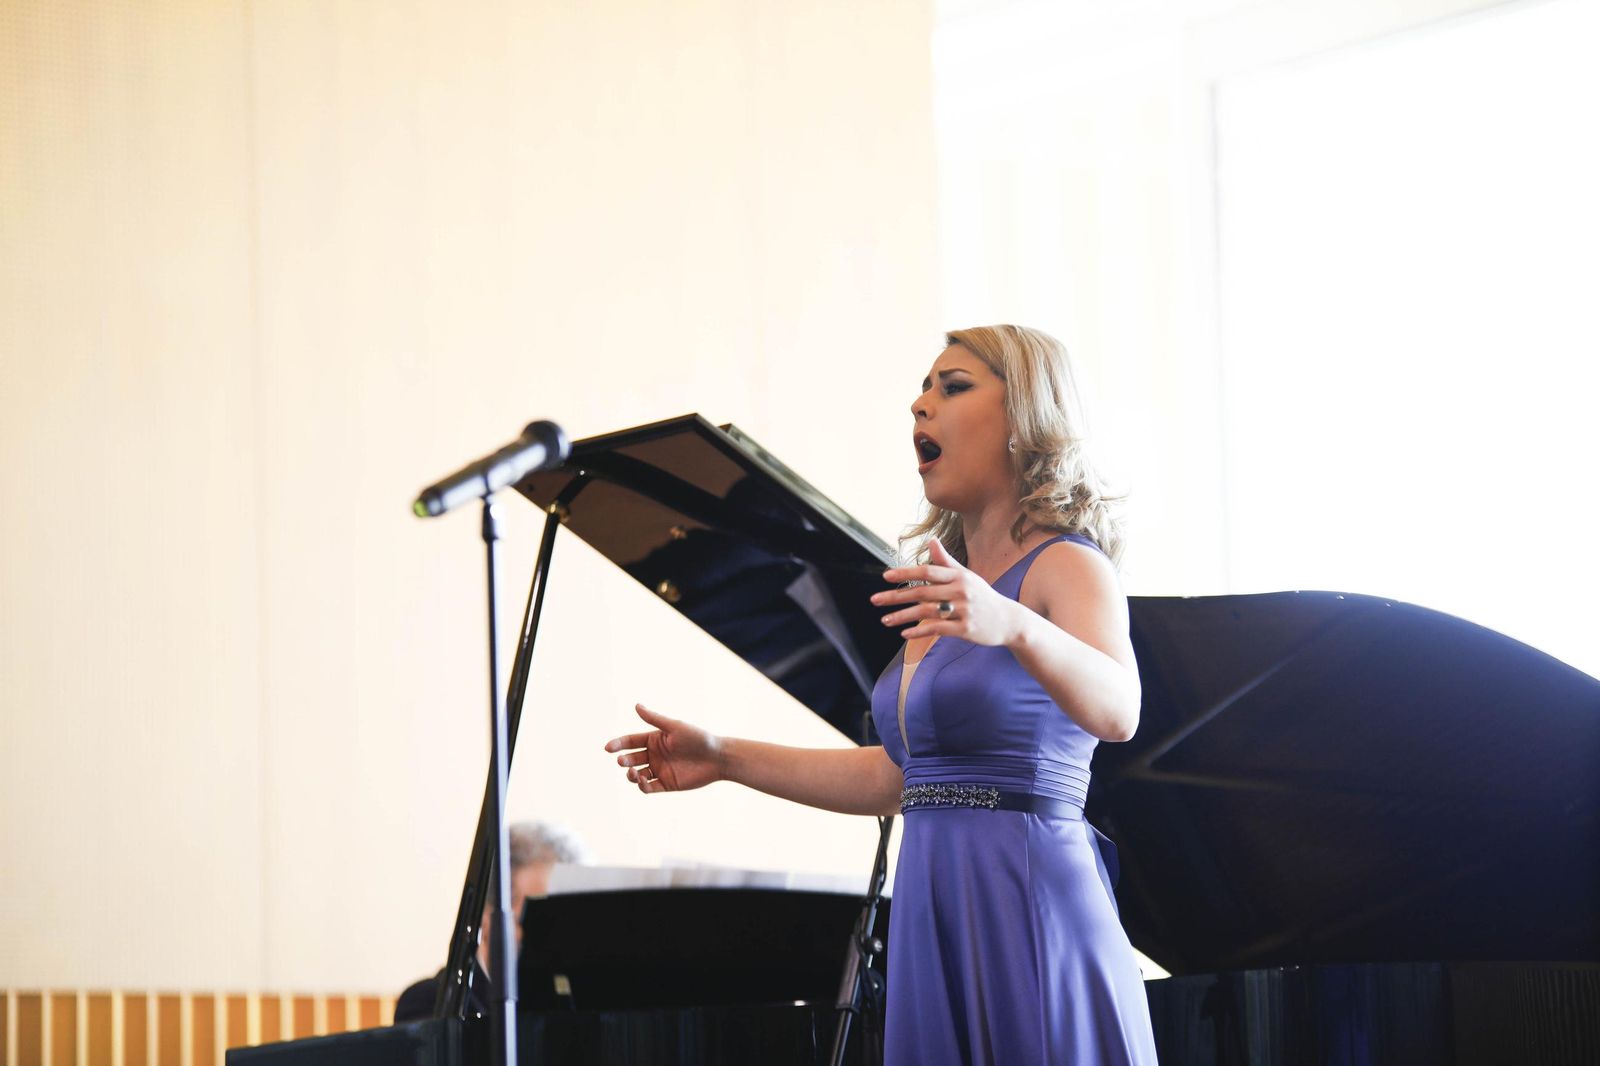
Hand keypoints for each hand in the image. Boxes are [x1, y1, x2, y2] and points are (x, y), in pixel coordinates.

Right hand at [603, 704, 723, 793]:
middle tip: (622, 761)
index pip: (631, 742)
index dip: (618, 744)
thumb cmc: (698, 738)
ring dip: (631, 775)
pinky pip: (649, 787)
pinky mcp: (666, 784)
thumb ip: (654, 719)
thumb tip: (636, 705)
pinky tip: (643, 781)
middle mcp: (655, 755)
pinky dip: (642, 786)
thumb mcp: (674, 727)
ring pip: (637, 775)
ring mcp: (660, 770)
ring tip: (632, 773)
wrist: (718, 758)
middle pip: (632, 758)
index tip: (608, 748)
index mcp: (655, 739)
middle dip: (624, 760)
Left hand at [871, 537, 1026, 645]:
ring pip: (926, 612)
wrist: (1008, 620)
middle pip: (922, 592)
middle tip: (875, 600)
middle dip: (896, 596)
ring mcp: (963, 610)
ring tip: (885, 620)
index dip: (905, 573)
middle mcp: (961, 591)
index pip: (927, 572)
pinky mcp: (965, 629)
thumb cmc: (982, 595)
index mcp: (959, 576)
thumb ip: (945, 561)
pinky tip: (905, 634)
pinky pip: (937, 629)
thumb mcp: (966, 576)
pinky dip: (919, 631)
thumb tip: (931, 540)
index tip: (885, 576)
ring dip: (903, 616)